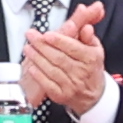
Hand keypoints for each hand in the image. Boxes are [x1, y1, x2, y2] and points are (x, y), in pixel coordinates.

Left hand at [19, 0, 109, 115]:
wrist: (92, 95)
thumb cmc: (90, 68)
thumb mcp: (94, 49)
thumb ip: (88, 36)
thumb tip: (86, 27)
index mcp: (91, 59)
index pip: (73, 48)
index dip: (59, 41)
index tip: (46, 34)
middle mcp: (82, 72)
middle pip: (59, 57)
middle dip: (42, 45)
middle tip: (30, 35)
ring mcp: (71, 85)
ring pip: (51, 70)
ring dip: (37, 58)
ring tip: (28, 47)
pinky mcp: (61, 95)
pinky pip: (47, 84)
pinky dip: (38, 75)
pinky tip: (31, 66)